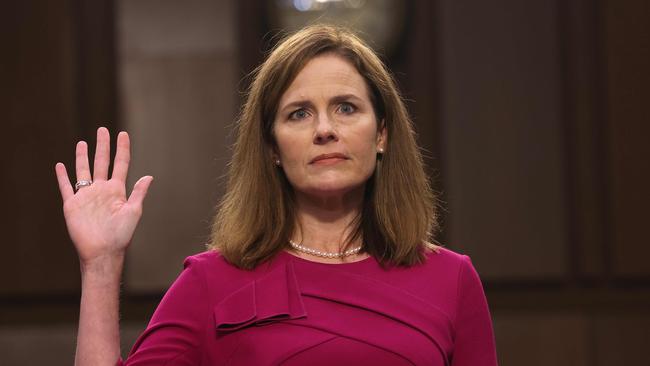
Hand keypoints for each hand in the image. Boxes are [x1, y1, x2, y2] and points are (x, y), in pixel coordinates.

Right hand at [55, 127, 152, 266]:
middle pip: (102, 162)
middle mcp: (102, 190)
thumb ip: (138, 193)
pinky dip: (62, 176)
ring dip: (82, 157)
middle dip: (103, 146)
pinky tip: (60, 165)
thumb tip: (149, 176)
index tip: (123, 134)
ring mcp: (86, 196)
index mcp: (117, 190)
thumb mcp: (133, 212)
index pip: (121, 164)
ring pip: (83, 171)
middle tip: (103, 129)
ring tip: (83, 143)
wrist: (102, 252)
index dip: (122, 149)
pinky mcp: (72, 205)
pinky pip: (66, 187)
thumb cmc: (121, 235)